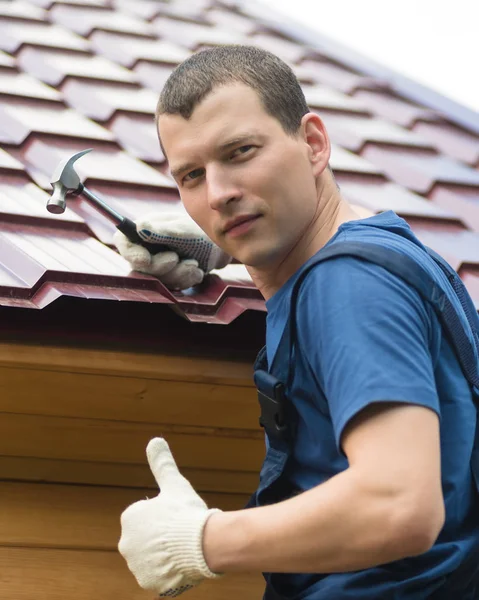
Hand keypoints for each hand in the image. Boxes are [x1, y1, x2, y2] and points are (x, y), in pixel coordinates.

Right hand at [113, 212, 230, 289]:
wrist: (220, 247)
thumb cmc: (201, 232)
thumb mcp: (183, 230)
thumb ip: (162, 231)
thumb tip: (140, 227)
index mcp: (146, 230)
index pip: (123, 242)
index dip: (130, 253)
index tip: (145, 259)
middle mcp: (148, 247)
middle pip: (139, 266)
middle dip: (161, 267)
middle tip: (177, 258)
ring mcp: (158, 262)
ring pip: (157, 279)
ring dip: (178, 275)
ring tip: (194, 264)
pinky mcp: (169, 276)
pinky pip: (172, 286)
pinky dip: (186, 280)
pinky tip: (197, 270)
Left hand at [118, 438, 221, 596]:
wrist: (202, 544)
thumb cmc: (187, 511)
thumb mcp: (174, 483)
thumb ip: (161, 462)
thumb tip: (155, 440)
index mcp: (129, 518)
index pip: (148, 518)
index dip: (165, 517)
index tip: (176, 517)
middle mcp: (126, 543)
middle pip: (148, 539)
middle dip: (162, 537)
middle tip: (181, 533)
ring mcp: (136, 565)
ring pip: (154, 558)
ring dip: (165, 555)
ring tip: (183, 548)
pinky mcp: (148, 583)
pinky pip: (159, 576)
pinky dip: (169, 572)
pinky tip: (182, 563)